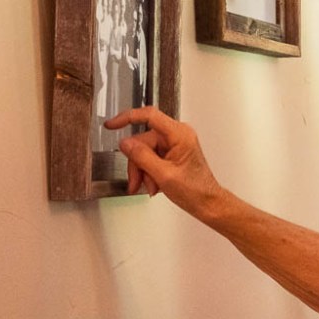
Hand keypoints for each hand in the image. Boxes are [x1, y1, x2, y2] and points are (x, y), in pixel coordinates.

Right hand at [104, 107, 223, 217]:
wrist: (207, 202)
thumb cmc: (195, 190)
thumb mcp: (164, 175)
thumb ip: (142, 157)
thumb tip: (125, 143)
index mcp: (180, 134)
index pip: (149, 116)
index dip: (127, 117)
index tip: (112, 124)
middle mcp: (178, 135)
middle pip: (143, 141)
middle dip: (138, 164)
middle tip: (138, 182)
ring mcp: (175, 144)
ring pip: (144, 152)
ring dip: (143, 171)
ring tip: (150, 187)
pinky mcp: (172, 152)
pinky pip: (151, 158)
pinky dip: (148, 172)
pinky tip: (153, 184)